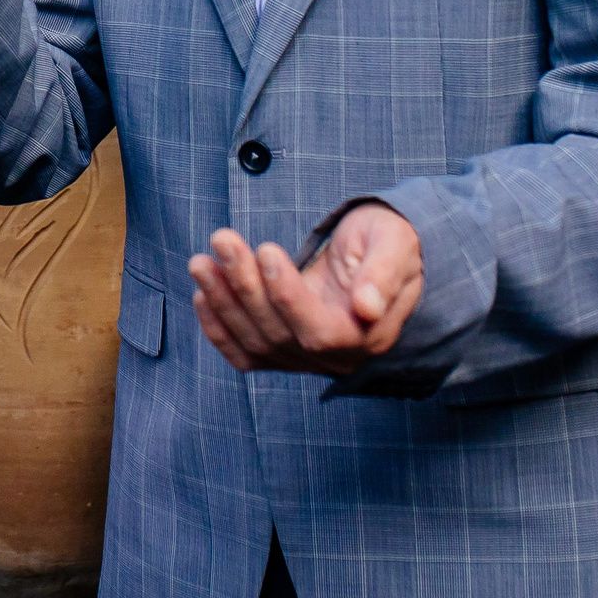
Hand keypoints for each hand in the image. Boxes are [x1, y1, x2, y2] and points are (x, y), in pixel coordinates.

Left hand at [188, 204, 424, 375]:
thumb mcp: (396, 244)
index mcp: (369, 336)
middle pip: (279, 334)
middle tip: (222, 238)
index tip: (266, 249)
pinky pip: (246, 354)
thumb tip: (367, 307)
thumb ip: (383, 274)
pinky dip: (218, 329)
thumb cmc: (389, 240)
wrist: (380, 249)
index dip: (287, 295)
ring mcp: (308, 359)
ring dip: (223, 301)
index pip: (319, 331)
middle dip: (244, 286)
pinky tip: (202, 295)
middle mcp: (337, 357)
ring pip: (256, 343)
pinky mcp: (285, 351)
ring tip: (201, 261)